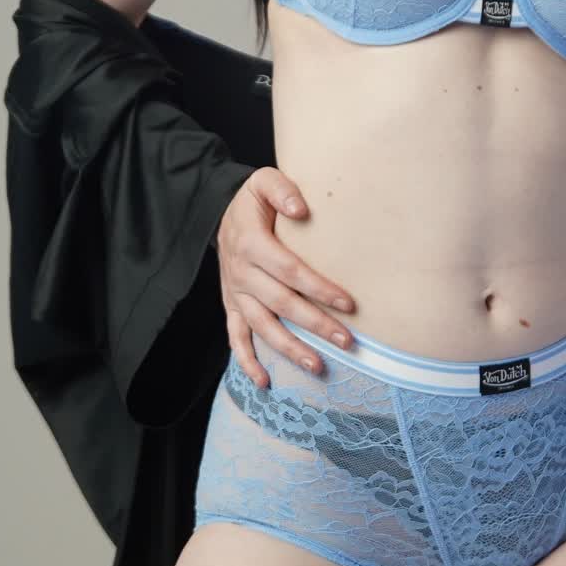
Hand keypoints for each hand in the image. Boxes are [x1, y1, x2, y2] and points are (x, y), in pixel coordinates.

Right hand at [215, 169, 355, 385]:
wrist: (216, 213)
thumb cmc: (252, 200)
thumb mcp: (262, 182)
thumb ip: (282, 189)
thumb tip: (301, 209)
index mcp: (252, 244)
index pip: (291, 271)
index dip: (319, 288)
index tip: (349, 303)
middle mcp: (241, 273)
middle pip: (282, 304)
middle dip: (315, 325)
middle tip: (347, 342)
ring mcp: (235, 294)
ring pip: (263, 327)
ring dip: (290, 350)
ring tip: (318, 367)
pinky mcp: (232, 306)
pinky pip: (236, 338)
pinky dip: (247, 361)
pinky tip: (265, 383)